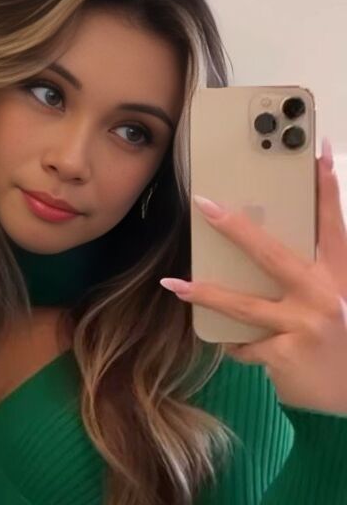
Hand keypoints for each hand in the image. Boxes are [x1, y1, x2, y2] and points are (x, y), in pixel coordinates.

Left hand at [159, 138, 346, 415]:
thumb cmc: (344, 346)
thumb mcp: (341, 305)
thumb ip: (317, 279)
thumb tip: (269, 257)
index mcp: (342, 276)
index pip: (334, 223)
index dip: (326, 186)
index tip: (317, 150)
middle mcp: (327, 296)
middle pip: (273, 254)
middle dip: (235, 228)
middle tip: (205, 205)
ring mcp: (304, 325)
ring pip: (242, 304)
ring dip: (203, 293)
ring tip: (174, 285)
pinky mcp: (285, 354)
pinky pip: (246, 345)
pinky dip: (239, 346)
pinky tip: (240, 348)